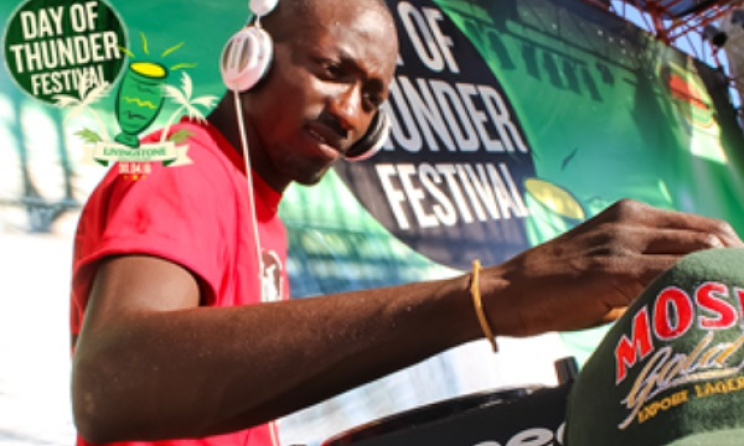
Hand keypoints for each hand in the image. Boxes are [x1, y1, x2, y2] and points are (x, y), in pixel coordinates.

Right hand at [480, 199, 743, 336]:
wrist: (508, 292)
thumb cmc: (553, 288)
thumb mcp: (604, 266)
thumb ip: (644, 270)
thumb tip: (686, 294)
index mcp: (631, 214)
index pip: (706, 228)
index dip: (733, 257)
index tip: (738, 285)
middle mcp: (631, 220)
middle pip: (714, 236)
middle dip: (736, 268)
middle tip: (738, 297)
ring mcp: (622, 242)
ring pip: (701, 252)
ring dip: (723, 280)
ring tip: (728, 307)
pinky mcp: (613, 269)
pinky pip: (674, 275)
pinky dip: (697, 292)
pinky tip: (702, 313)